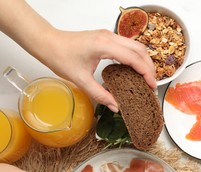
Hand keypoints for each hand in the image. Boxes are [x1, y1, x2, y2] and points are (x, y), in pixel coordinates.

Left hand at [39, 29, 156, 111]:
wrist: (48, 43)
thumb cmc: (61, 57)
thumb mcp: (81, 80)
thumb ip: (100, 94)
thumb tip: (115, 106)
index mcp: (104, 45)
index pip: (133, 58)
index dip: (146, 72)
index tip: (151, 86)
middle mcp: (109, 37)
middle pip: (140, 49)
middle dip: (149, 66)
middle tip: (151, 84)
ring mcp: (108, 35)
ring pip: (136, 45)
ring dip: (144, 60)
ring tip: (146, 78)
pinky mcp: (106, 37)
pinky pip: (128, 45)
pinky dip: (135, 57)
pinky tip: (134, 70)